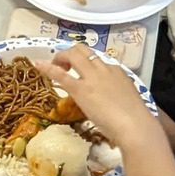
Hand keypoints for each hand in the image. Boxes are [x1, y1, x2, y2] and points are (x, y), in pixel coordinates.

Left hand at [36, 47, 154, 149]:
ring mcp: (92, 78)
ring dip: (62, 57)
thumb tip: (110, 100)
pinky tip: (39, 65)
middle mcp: (104, 69)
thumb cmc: (135, 119)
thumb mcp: (128, 99)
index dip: (87, 65)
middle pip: (84, 50)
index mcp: (117, 71)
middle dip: (72, 53)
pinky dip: (48, 68)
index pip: (99, 61)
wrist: (134, 125)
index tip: (82, 72)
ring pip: (74, 54)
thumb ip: (117, 94)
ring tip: (55, 64)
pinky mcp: (81, 89)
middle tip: (65, 64)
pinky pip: (61, 74)